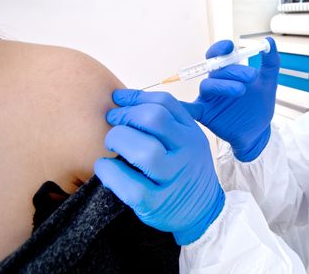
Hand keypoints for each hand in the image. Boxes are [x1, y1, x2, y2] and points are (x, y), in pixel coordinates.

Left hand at [95, 90, 224, 244]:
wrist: (203, 211)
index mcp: (192, 134)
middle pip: (154, 120)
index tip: (117, 99)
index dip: (135, 97)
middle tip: (112, 122)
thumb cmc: (185, 170)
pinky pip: (131, 186)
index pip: (165, 103)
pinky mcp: (158, 204)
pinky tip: (104, 167)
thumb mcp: (187, 141)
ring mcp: (173, 179)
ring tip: (111, 144)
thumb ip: (166, 120)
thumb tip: (123, 98)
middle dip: (126, 116)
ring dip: (119, 141)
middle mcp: (187, 153)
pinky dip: (111, 173)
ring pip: (144, 152)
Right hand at [181, 37, 279, 161]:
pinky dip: (183, 107)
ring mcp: (208, 98)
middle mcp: (215, 83)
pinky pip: (190, 109)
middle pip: (215, 69)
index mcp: (227, 72)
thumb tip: (269, 41)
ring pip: (207, 85)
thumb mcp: (269, 83)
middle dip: (233, 70)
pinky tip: (181, 106)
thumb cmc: (259, 106)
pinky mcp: (204, 114)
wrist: (259, 132)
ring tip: (241, 90)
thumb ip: (270, 62)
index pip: (217, 55)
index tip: (230, 47)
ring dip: (223, 85)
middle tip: (252, 77)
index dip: (220, 48)